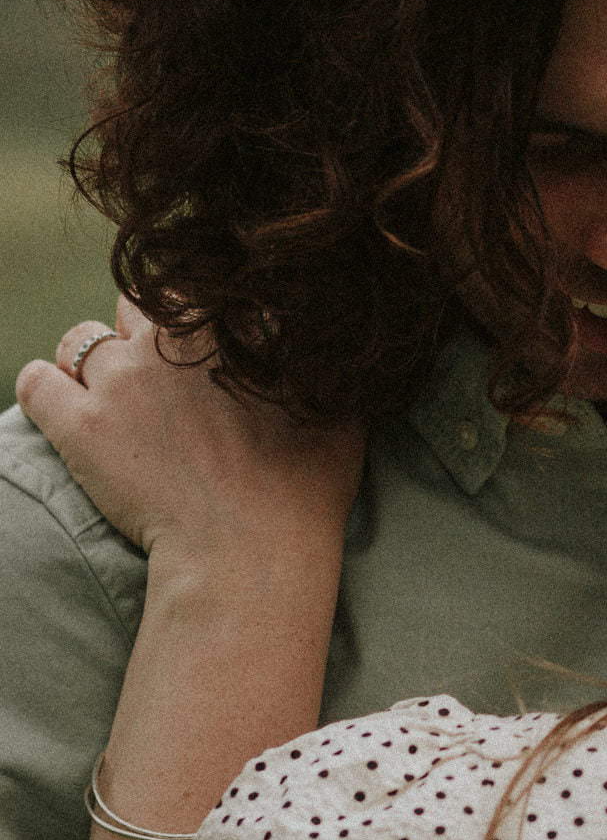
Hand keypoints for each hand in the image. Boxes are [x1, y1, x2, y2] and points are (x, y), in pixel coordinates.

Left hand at [17, 298, 365, 564]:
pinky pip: (36, 382)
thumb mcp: (338, 405)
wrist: (250, 549)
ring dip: (91, 366)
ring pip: (80, 342)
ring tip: (111, 406)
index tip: (199, 354)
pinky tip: (64, 414)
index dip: (191, 322)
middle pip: (131, 308)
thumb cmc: (305, 487)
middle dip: (140, 337)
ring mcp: (119, 380)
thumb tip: (323, 330)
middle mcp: (167, 340)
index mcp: (226, 326)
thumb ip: (318, 356)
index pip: (189, 290)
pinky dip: (45, 392)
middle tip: (157, 387)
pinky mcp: (78, 425)